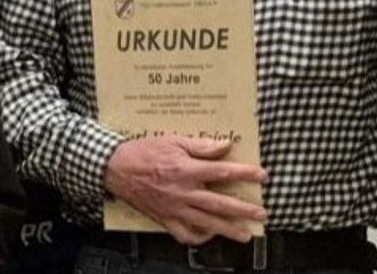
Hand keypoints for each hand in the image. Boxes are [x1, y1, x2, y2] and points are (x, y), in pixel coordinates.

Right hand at [104, 136, 265, 244]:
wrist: (115, 168)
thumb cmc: (142, 152)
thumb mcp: (172, 140)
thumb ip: (200, 146)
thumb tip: (224, 146)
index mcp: (186, 170)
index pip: (222, 172)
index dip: (245, 174)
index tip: (261, 175)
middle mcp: (183, 192)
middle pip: (220, 204)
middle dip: (244, 210)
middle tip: (261, 213)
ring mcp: (175, 208)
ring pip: (207, 223)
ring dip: (229, 230)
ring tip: (245, 234)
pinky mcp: (165, 218)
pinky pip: (185, 234)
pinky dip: (199, 237)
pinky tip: (209, 234)